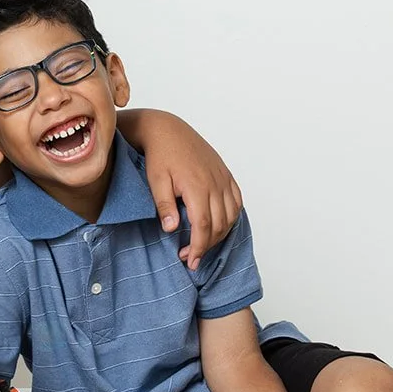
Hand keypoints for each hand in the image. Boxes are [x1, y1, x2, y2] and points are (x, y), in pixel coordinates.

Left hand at [137, 114, 242, 271]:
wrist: (168, 130)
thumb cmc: (160, 155)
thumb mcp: (156, 181)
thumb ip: (164, 205)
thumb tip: (171, 228)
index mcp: (197, 187)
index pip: (204, 226)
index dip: (199, 247)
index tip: (190, 261)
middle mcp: (215, 183)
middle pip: (219, 225)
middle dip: (207, 246)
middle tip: (192, 258)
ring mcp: (223, 178)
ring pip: (231, 215)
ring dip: (220, 234)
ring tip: (204, 244)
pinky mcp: (225, 174)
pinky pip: (237, 200)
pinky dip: (232, 217)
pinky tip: (220, 225)